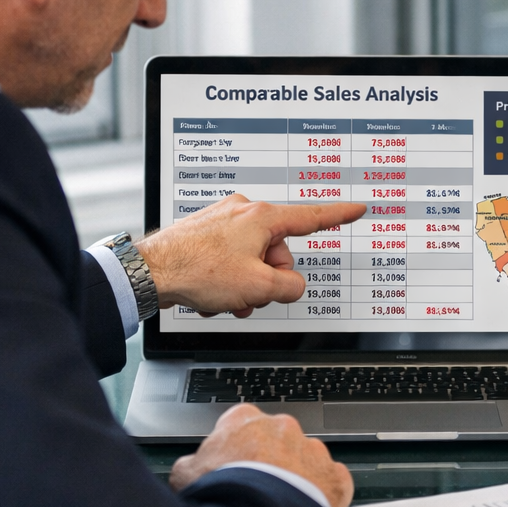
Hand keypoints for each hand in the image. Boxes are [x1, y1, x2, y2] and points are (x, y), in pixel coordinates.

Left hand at [137, 196, 364, 316]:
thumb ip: (289, 287)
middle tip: (248, 294)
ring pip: (253, 260)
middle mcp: (244, 213)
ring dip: (244, 285)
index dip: (339, 215)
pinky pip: (230, 261)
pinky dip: (226, 281)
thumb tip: (291, 286)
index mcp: (262, 218)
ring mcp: (222, 222)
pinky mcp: (205, 234)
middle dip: (267, 279)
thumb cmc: (198, 270)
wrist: (150, 272)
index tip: (357, 208)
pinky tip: (211, 294)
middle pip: (278, 253)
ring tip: (225, 298)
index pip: (312, 217)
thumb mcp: (258, 287)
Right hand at [170, 404, 353, 506]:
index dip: (234, 448)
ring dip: (296, 476)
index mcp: (245, 419)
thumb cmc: (222, 495)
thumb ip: (191, 464)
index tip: (231, 466)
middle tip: (256, 489)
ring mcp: (312, 449)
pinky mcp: (334, 475)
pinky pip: (330, 480)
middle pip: (276, 440)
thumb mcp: (184, 475)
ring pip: (305, 459)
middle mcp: (283, 427)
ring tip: (280, 504)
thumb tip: (189, 469)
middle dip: (268, 460)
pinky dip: (321, 493)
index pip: (240, 424)